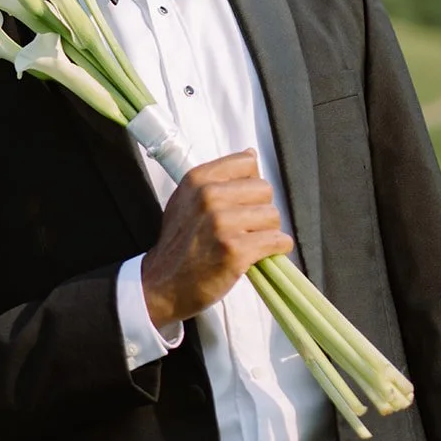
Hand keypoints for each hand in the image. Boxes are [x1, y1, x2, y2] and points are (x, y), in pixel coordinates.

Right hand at [141, 150, 293, 328]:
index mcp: (197, 179)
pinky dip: (276, 248)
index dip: (250, 183)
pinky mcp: (235, 250)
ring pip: (273, 215)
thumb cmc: (178, 244)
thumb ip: (216, 178)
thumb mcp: (185, 200)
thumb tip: (250, 155)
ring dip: (268, 231)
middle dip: (261, 209)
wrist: (162, 285)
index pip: (247, 162)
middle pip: (264, 189)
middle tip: (247, 226)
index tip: (244, 200)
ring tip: (251, 242)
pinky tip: (262, 254)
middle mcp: (209, 196)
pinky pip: (277, 240)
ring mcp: (222, 223)